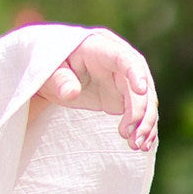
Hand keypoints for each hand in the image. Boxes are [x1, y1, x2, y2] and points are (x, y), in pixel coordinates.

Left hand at [35, 28, 157, 151]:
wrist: (51, 76)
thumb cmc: (48, 69)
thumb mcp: (47, 72)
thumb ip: (60, 80)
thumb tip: (71, 92)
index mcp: (99, 48)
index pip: (124, 58)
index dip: (135, 73)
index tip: (141, 91)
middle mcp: (118, 62)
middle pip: (140, 84)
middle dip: (141, 111)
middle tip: (135, 137)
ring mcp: (124, 80)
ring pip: (145, 100)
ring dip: (145, 123)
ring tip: (137, 145)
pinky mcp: (124, 96)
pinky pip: (140, 111)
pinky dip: (142, 127)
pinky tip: (143, 144)